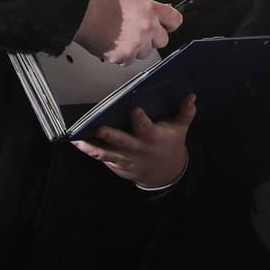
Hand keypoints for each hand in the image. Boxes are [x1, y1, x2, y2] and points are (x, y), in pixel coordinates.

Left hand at [72, 94, 195, 188]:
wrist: (165, 174)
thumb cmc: (170, 145)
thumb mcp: (180, 129)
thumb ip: (185, 112)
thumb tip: (191, 96)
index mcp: (152, 138)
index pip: (146, 128)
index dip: (141, 119)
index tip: (136, 109)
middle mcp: (137, 148)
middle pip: (121, 142)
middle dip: (110, 135)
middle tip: (98, 127)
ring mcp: (125, 159)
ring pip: (106, 153)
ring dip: (91, 147)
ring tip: (78, 140)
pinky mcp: (117, 165)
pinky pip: (102, 158)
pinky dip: (91, 152)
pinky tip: (80, 144)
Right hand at [74, 0, 181, 63]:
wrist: (80, 14)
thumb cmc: (100, 3)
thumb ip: (149, 7)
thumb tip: (160, 13)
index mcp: (151, 10)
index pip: (176, 20)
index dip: (170, 24)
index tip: (165, 25)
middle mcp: (147, 27)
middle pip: (163, 40)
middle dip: (153, 38)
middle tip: (138, 32)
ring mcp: (136, 43)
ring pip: (146, 52)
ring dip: (138, 47)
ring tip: (122, 37)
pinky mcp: (124, 56)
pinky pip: (129, 60)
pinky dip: (123, 55)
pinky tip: (114, 44)